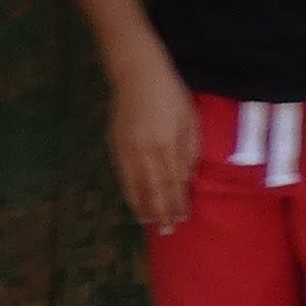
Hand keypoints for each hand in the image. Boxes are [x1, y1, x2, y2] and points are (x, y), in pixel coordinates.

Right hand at [108, 62, 199, 236]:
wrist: (137, 74)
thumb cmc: (171, 94)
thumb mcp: (189, 119)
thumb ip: (188, 150)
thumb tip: (186, 179)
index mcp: (166, 142)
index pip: (174, 180)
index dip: (178, 201)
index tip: (184, 218)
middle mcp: (144, 149)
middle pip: (154, 188)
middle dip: (162, 211)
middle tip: (168, 231)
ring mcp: (126, 148)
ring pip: (136, 185)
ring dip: (144, 206)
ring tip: (150, 224)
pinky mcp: (115, 145)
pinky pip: (124, 175)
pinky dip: (130, 192)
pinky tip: (135, 203)